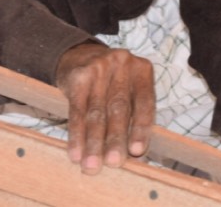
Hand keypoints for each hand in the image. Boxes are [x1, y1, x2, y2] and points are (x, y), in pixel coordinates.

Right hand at [55, 42, 155, 174]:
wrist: (80, 56)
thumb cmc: (112, 82)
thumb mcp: (130, 88)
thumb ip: (135, 114)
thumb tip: (134, 156)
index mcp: (142, 70)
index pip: (145, 102)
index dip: (141, 128)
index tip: (137, 151)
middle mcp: (122, 64)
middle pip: (119, 108)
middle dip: (115, 139)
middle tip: (113, 162)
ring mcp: (98, 67)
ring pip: (96, 112)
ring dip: (93, 142)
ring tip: (91, 165)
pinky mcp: (78, 75)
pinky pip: (77, 110)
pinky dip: (76, 134)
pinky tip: (76, 152)